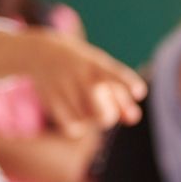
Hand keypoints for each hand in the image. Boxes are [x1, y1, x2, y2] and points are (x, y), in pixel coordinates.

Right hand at [0, 29, 144, 136]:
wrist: (40, 52)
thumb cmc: (82, 65)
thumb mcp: (102, 72)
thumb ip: (122, 96)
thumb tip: (134, 119)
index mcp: (96, 64)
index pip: (114, 74)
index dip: (127, 83)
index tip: (139, 92)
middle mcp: (80, 75)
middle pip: (104, 115)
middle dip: (108, 115)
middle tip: (102, 104)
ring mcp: (63, 88)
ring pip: (88, 122)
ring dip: (90, 118)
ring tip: (83, 101)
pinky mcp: (50, 100)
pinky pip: (72, 129)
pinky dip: (77, 126)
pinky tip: (74, 112)